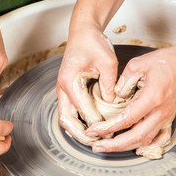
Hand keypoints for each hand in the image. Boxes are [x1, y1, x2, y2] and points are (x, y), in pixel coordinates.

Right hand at [56, 27, 117, 144]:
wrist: (82, 33)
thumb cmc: (92, 43)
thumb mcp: (107, 61)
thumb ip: (109, 84)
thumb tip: (113, 104)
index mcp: (70, 81)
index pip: (83, 110)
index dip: (96, 123)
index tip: (110, 131)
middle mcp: (63, 88)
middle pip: (66, 120)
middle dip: (81, 134)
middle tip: (98, 142)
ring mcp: (63, 91)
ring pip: (65, 118)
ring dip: (77, 131)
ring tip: (94, 139)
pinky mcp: (68, 91)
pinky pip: (69, 112)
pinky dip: (77, 122)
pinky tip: (91, 127)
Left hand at [85, 47, 175, 152]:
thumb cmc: (165, 62)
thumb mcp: (137, 64)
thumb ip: (122, 83)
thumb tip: (114, 99)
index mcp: (152, 99)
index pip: (126, 120)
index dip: (107, 128)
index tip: (93, 131)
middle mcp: (160, 112)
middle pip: (136, 138)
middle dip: (114, 145)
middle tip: (97, 146)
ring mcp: (166, 118)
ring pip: (145, 141)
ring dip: (125, 147)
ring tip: (108, 146)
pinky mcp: (168, 119)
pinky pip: (156, 138)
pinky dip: (142, 144)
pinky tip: (131, 146)